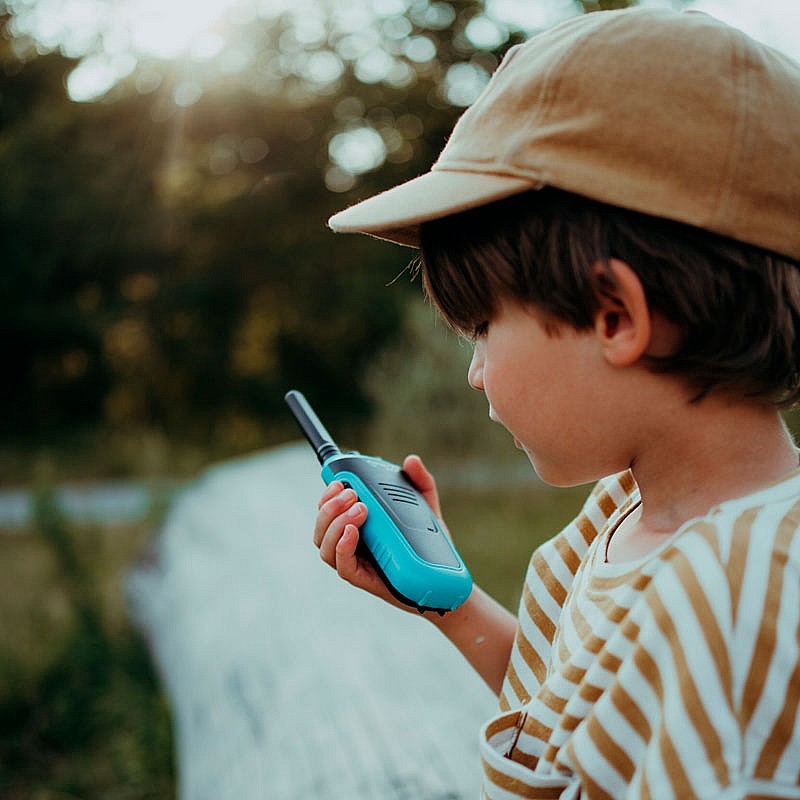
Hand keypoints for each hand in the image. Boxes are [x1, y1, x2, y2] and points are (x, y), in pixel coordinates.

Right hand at [312, 454, 442, 610]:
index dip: (327, 496)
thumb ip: (420, 482)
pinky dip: (342, 546)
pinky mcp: (364, 580)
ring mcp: (356, 562)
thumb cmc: (429, 545)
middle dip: (331, 506)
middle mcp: (351, 544)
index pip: (328, 510)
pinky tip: (353, 532)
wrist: (444, 579)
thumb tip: (412, 461)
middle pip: (322, 526)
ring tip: (360, 509)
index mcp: (358, 526)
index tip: (339, 481)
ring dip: (335, 523)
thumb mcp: (427, 507)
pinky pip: (342, 565)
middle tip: (353, 494)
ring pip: (325, 545)